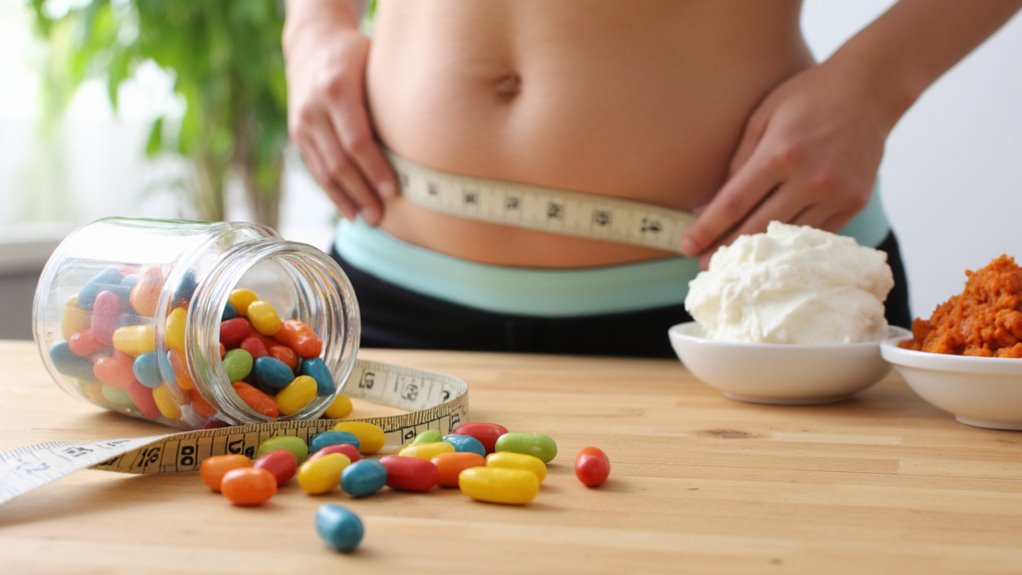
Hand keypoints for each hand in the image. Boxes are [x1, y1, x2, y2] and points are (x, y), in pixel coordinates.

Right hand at [284, 26, 395, 224]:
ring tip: (368, 220)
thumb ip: (390, 98)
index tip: (393, 191)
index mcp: (336, 89)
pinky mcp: (298, 135)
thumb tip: (425, 140)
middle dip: (362, 193)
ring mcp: (301, 123)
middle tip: (382, 217)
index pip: (356, 140)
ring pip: (324, 171)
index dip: (375, 169)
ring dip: (347, 200)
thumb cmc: (357, 54)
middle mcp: (313, 109)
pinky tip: (349, 210)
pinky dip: (332, 193)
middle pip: (339, 162)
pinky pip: (315, 170)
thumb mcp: (375, 63)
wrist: (313, 41)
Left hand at [679, 59, 893, 267]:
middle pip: (757, 227)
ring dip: (757, 254)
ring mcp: (835, 194)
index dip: (707, 228)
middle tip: (702, 267)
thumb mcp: (763, 117)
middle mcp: (810, 178)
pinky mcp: (854, 202)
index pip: (734, 202)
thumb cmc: (807, 98)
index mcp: (781, 153)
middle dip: (725, 249)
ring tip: (733, 264)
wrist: (870, 91)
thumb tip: (709, 206)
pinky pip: (815, 234)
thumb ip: (738, 162)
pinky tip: (771, 253)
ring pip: (787, 237)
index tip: (685, 246)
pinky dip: (790, 244)